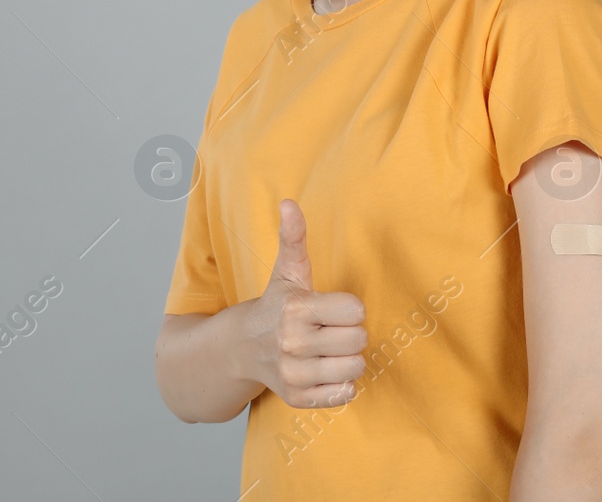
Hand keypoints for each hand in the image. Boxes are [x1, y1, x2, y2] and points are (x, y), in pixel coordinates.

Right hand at [246, 198, 367, 408]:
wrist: (242, 348)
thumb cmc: (276, 305)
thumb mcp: (287, 271)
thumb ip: (293, 237)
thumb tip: (288, 203)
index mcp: (295, 309)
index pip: (356, 311)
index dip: (348, 308)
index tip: (330, 308)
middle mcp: (292, 343)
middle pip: (359, 340)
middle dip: (350, 333)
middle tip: (329, 329)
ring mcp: (294, 373)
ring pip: (355, 368)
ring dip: (347, 359)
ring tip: (327, 350)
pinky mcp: (297, 398)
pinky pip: (344, 394)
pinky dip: (340, 383)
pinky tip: (324, 369)